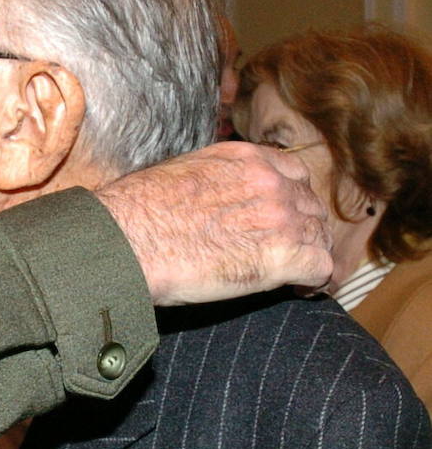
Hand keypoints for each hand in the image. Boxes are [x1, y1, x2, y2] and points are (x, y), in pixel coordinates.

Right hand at [95, 140, 332, 304]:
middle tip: (288, 253)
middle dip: (302, 229)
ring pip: (319, 237)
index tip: (281, 219)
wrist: (128, 240)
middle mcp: (270, 183)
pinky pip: (321, 268)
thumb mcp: (180, 173)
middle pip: (310, 207)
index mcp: (245, 159)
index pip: (293, 174)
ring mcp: (280, 218)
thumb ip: (212, 180)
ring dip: (309, 255)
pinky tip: (300, 290)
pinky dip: (315, 281)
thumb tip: (208, 198)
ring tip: (296, 277)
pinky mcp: (282, 256)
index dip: (291, 200)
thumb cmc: (137, 212)